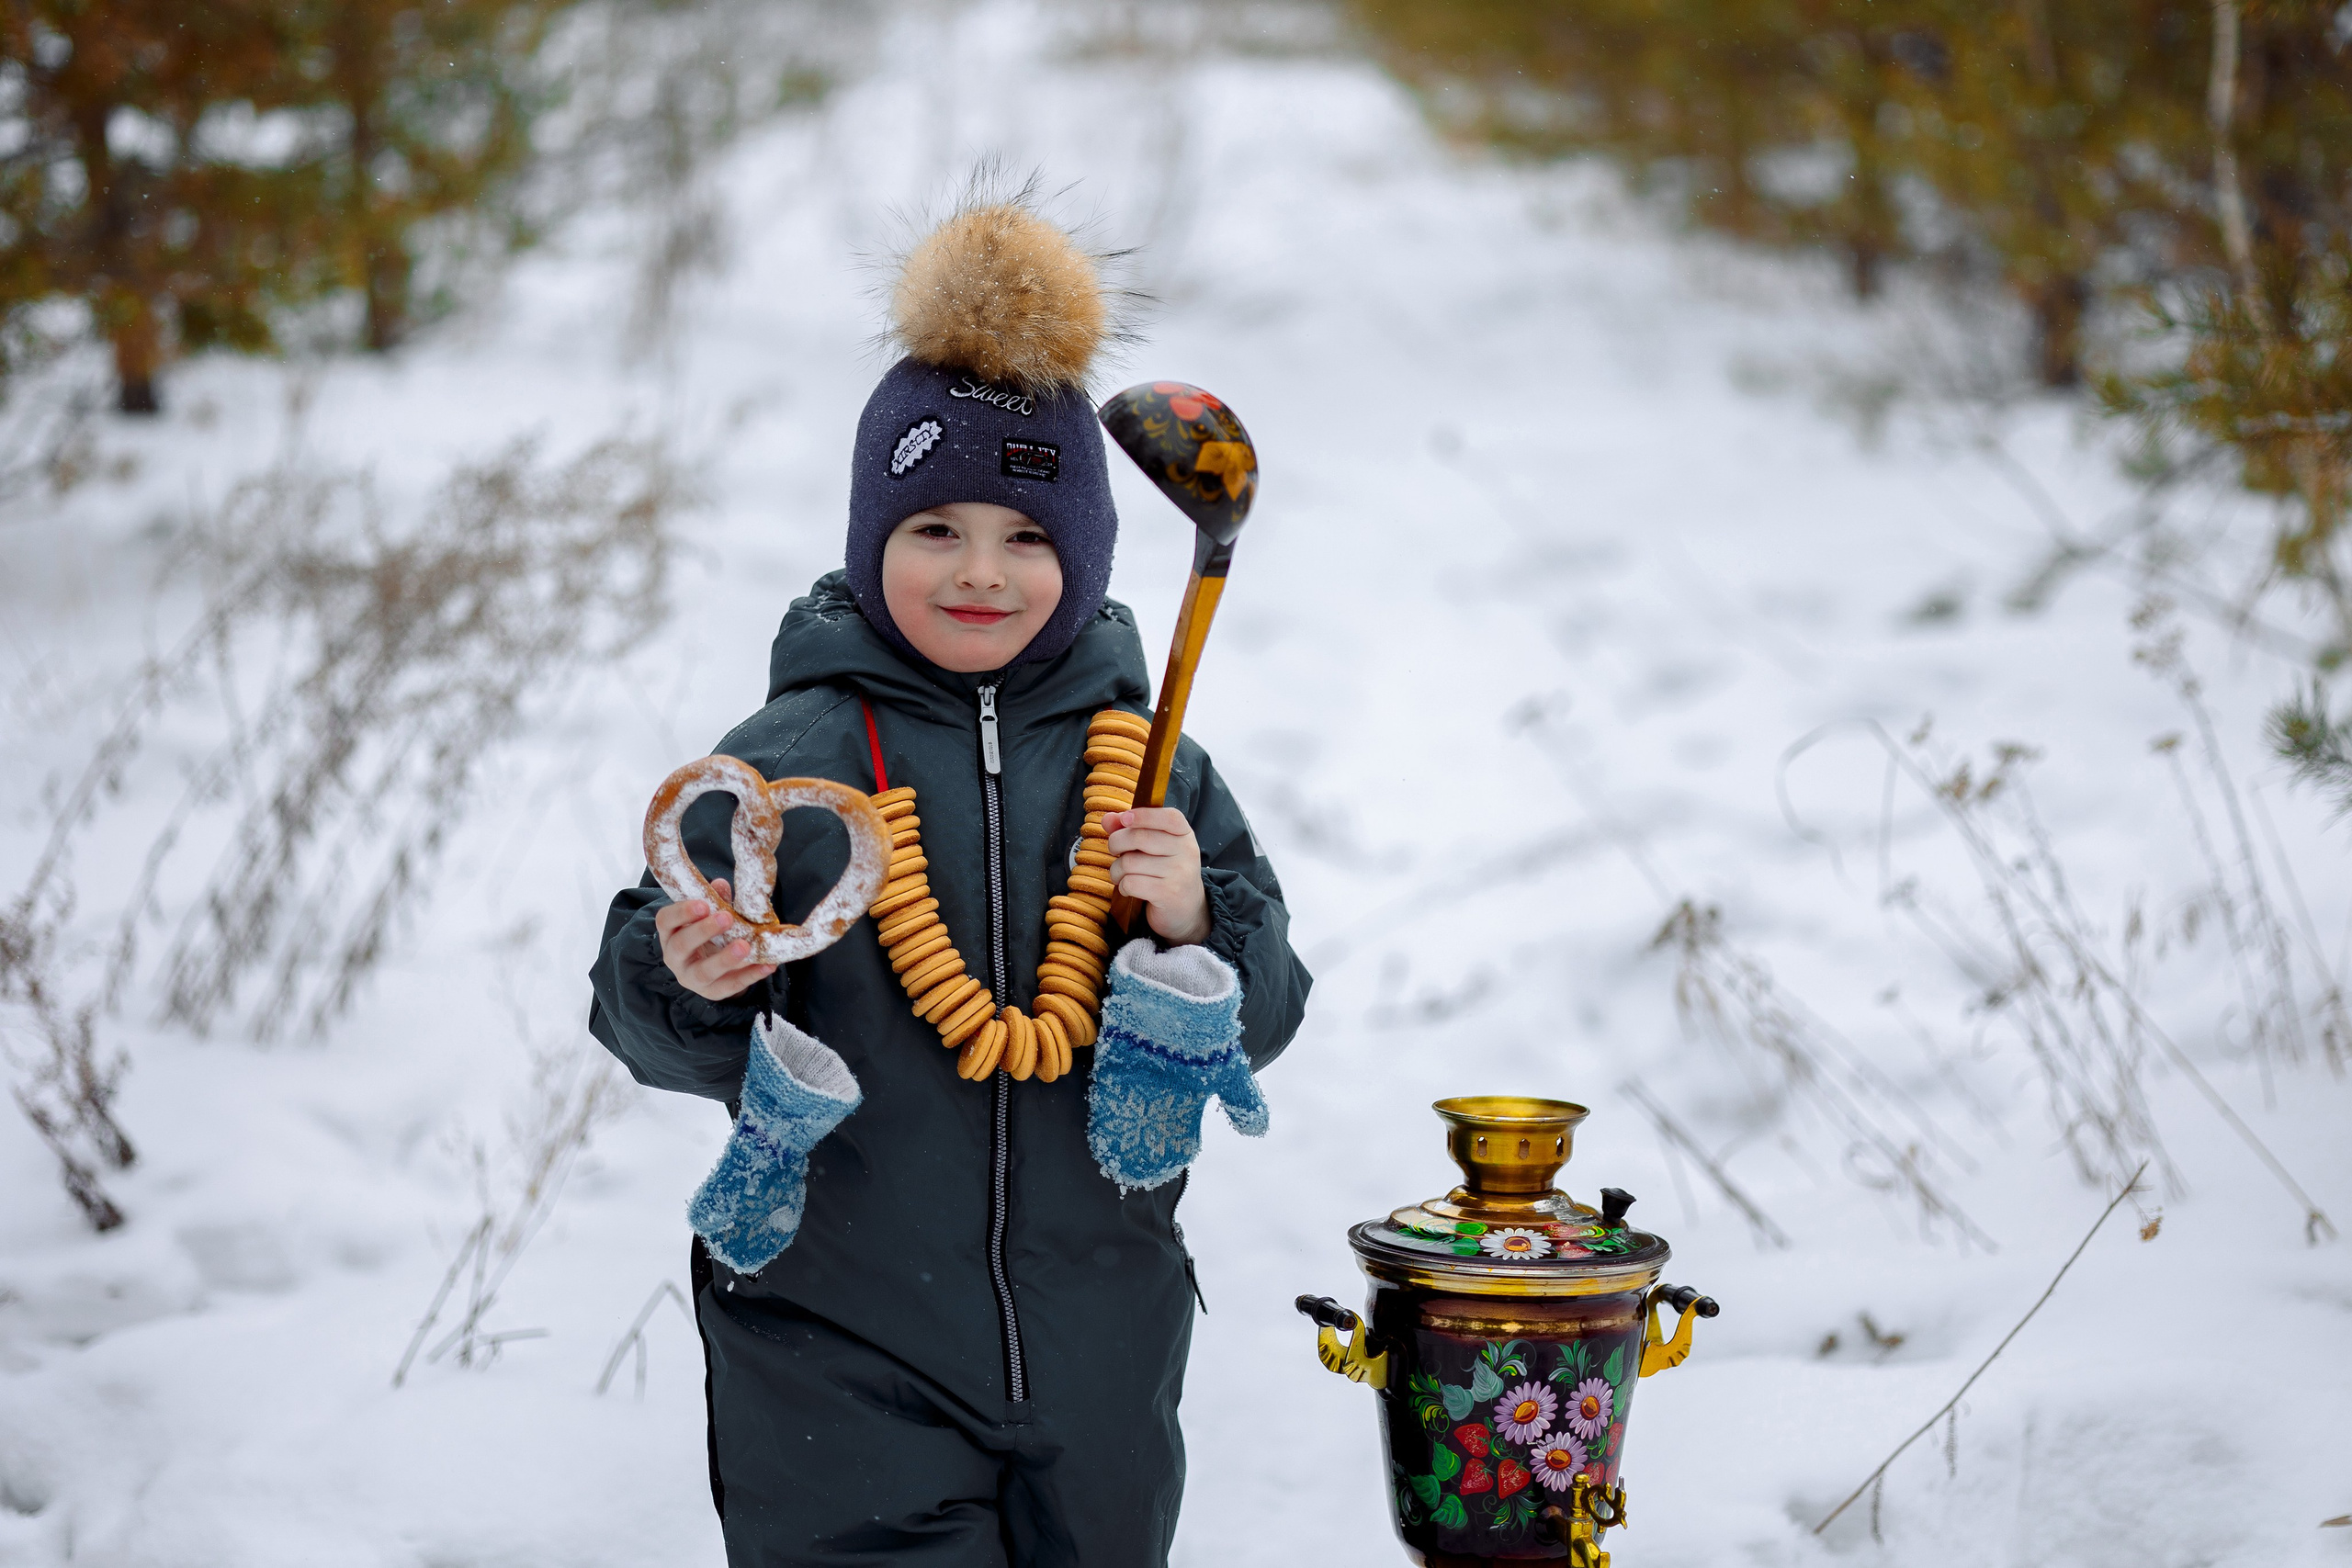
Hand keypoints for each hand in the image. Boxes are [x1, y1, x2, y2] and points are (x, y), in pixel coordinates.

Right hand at [656, 878, 777, 1000]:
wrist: (712, 967)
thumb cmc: (708, 934)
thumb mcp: (709, 917)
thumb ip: (715, 900)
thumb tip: (721, 884)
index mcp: (671, 933)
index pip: (666, 921)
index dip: (682, 912)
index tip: (703, 904)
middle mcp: (675, 957)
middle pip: (682, 945)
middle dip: (704, 931)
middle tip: (727, 918)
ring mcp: (691, 978)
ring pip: (703, 972)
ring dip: (725, 959)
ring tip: (745, 946)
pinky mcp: (712, 992)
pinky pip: (730, 986)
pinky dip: (750, 975)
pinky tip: (767, 965)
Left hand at [1102, 807, 1210, 945]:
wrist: (1186, 910)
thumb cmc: (1164, 873)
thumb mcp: (1154, 848)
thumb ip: (1131, 829)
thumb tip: (1108, 818)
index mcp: (1184, 834)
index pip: (1169, 816)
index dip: (1143, 815)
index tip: (1124, 819)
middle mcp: (1186, 851)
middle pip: (1139, 837)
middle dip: (1116, 843)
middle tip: (1115, 852)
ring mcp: (1179, 873)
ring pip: (1130, 862)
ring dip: (1117, 871)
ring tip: (1121, 876)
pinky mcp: (1168, 893)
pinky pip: (1131, 882)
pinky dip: (1123, 886)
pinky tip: (1129, 889)